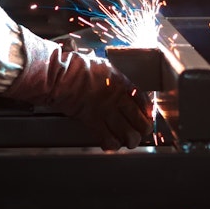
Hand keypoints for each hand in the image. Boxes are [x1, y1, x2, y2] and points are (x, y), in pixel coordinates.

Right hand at [6, 26, 152, 150]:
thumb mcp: (100, 64)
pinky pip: (109, 139)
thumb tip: (112, 77)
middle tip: (142, 132)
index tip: (148, 116)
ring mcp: (106, 111)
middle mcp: (117, 97)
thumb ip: (110, 74)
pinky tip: (112, 143)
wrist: (61, 74)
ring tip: (129, 141)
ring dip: (130, 140)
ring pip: (128, 134)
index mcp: (120, 81)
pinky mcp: (94, 121)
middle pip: (139, 120)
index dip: (147, 111)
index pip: (142, 99)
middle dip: (143, 129)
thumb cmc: (76, 65)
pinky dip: (112, 144)